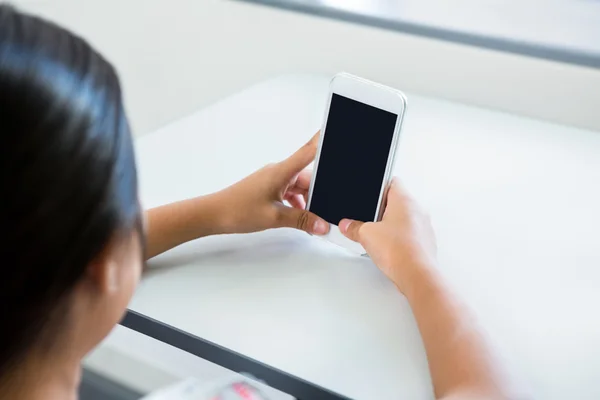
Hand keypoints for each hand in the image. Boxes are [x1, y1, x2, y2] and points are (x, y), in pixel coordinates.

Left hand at [218, 133, 329, 235]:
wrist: (213, 214)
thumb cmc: (237, 210)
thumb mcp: (275, 217)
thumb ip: (302, 220)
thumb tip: (322, 225)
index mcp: (282, 171)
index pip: (309, 151)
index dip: (323, 140)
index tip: (335, 129)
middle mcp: (279, 172)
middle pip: (308, 177)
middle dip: (318, 193)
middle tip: (326, 210)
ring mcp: (273, 180)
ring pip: (299, 187)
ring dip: (307, 202)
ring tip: (310, 220)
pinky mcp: (268, 189)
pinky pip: (290, 193)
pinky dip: (296, 204)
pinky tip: (298, 218)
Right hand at [338, 179, 436, 293]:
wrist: (416, 275)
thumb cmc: (399, 251)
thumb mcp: (366, 235)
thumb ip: (353, 227)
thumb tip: (347, 225)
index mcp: (405, 200)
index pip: (393, 181)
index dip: (379, 185)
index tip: (371, 193)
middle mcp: (418, 210)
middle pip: (398, 202)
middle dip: (383, 210)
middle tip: (370, 219)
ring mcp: (424, 227)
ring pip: (405, 219)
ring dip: (393, 225)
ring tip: (378, 237)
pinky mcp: (425, 242)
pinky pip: (410, 235)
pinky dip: (400, 239)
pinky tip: (389, 249)